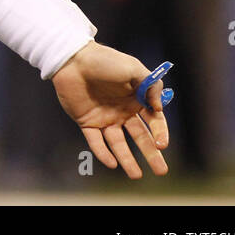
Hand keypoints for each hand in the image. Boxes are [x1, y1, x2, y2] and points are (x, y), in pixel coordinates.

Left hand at [51, 42, 169, 178]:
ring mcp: (105, 118)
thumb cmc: (104, 61)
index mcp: (136, 99)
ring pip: (118, 143)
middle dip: (151, 154)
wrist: (72, 59)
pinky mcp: (86, 122)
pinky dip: (103, 153)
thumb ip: (151, 86)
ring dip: (127, 159)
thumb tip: (159, 108)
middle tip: (162, 171)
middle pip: (140, 136)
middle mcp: (122, 111)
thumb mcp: (134, 68)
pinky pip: (96, 141)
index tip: (162, 144)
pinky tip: (111, 163)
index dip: (160, 133)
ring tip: (136, 175)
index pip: (153, 121)